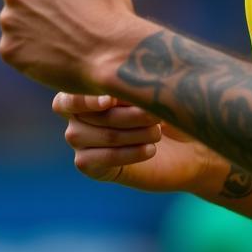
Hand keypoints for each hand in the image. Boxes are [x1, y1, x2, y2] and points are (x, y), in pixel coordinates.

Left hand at [0, 0, 137, 92]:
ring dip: (33, 28)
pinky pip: (16, 48)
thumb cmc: (111, 9)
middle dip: (40, 5)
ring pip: (17, 22)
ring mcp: (8, 21)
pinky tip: (54, 56)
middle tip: (66, 22)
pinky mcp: (8, 49)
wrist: (112, 56)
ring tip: (62, 41)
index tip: (72, 0)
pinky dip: (31, 53)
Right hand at [53, 92, 220, 194]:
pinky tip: (150, 149)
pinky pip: (107, 157)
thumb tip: (118, 90)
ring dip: (138, 132)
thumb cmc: (163, 106)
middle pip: (98, 115)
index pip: (68, 97)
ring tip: (157, 131)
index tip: (111, 101)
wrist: (182, 145)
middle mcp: (74, 113)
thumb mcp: (149, 90)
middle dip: (132, 115)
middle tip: (156, 114)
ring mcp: (78, 140)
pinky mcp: (89, 164)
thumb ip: (130, 86)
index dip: (87, 100)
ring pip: (106, 135)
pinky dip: (132, 152)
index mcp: (82, 88)